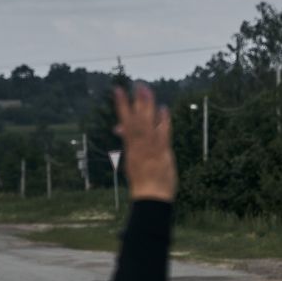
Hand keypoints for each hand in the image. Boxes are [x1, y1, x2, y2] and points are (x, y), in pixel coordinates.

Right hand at [113, 84, 175, 201]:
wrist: (150, 197)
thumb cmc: (142, 182)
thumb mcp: (132, 160)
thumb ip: (129, 142)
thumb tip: (119, 127)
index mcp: (131, 147)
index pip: (125, 121)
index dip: (121, 104)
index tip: (118, 90)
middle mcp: (138, 145)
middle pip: (136, 118)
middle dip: (136, 100)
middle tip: (137, 83)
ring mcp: (150, 148)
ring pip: (147, 122)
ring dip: (146, 105)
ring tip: (145, 89)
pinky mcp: (162, 152)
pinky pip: (162, 133)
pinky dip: (163, 121)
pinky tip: (163, 108)